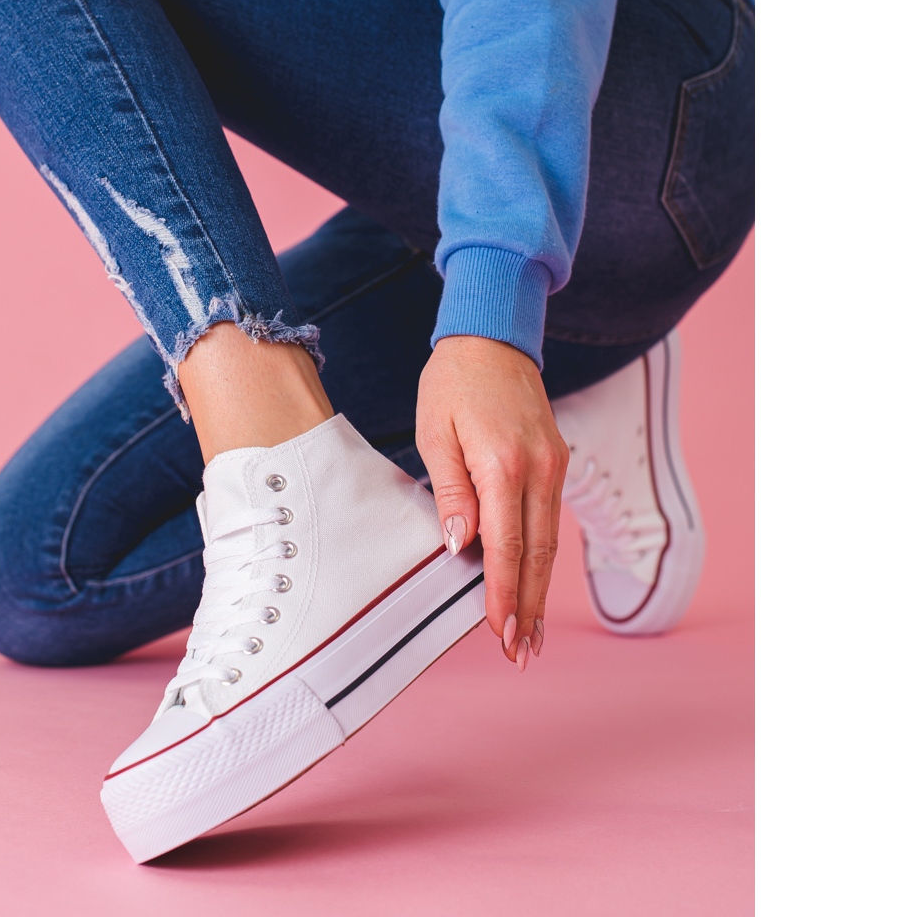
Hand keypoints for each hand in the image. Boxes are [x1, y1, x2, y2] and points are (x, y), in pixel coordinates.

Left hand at [415, 335, 567, 668]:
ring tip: (530, 634)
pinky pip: (550, 519)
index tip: (500, 631)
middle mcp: (539, 469)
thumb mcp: (434, 433)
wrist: (493, 338)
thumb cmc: (453, 384)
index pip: (507, 545)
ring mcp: (554, 465)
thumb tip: (462, 547)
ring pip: (550, 540)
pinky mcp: (556, 461)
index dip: (505, 593)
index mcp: (504, 464)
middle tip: (520, 652)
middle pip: (538, 553)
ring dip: (541, 589)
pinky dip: (542, 557)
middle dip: (530, 607)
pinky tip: (533, 583)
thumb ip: (451, 491)